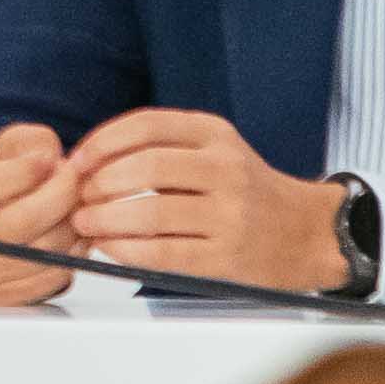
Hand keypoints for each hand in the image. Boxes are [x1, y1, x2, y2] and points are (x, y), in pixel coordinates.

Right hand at [0, 126, 83, 306]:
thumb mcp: (6, 148)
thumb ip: (29, 143)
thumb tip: (50, 160)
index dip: (26, 172)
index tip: (51, 159)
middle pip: (21, 222)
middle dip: (61, 197)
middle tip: (75, 181)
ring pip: (42, 253)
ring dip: (72, 227)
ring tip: (77, 207)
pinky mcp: (1, 296)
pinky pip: (51, 279)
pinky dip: (72, 256)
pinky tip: (73, 235)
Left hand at [68, 108, 356, 296]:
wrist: (305, 233)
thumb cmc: (246, 193)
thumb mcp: (216, 150)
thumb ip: (163, 148)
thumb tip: (91, 162)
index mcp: (217, 135)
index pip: (148, 125)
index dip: (103, 142)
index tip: (79, 160)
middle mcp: (226, 169)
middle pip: (147, 167)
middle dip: (100, 183)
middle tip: (79, 197)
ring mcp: (230, 214)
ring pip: (152, 213)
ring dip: (106, 220)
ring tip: (86, 223)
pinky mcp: (227, 257)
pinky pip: (164, 253)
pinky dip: (126, 250)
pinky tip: (110, 247)